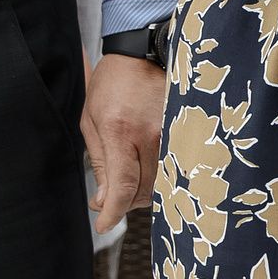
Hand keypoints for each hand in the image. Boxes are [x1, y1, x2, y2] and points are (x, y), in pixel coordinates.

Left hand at [82, 52, 166, 235]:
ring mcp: (172, 133)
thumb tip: (102, 201)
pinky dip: (161, 177)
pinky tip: (148, 171)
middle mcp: (149, 135)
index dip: (113, 212)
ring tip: (129, 181)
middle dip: (125, 202)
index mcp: (120, 132)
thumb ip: (99, 164)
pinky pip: (176, 168)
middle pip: (144, 192)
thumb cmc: (112, 86)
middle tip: (111, 197)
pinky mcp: (186, 131)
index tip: (104, 224)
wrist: (143, 54)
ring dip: (144, 192)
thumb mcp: (92, 122)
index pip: (122, 187)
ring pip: (162, 184)